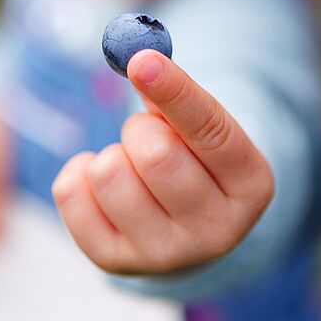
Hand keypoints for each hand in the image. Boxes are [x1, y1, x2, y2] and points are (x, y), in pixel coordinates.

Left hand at [52, 50, 273, 274]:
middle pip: (155, 155)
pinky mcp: (113, 262)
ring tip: (129, 169)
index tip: (141, 60)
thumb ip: (176, 98)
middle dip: (140, 130)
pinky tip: (102, 187)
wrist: (181, 228)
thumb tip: (137, 59)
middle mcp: (215, 231)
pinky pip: (70, 193)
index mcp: (251, 187)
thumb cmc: (193, 165)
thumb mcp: (201, 132)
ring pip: (108, 174)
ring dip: (111, 155)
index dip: (175, 92)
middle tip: (144, 138)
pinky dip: (78, 174)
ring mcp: (164, 255)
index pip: (213, 132)